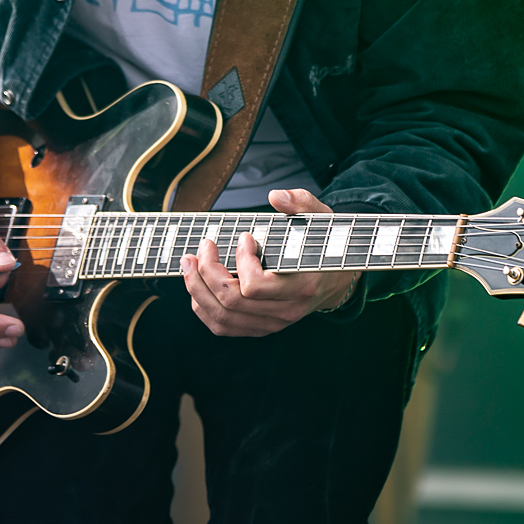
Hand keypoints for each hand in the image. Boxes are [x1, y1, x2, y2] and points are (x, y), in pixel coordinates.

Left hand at [179, 188, 360, 336]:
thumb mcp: (321, 219)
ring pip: (222, 316)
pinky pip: (223, 326)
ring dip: (197, 289)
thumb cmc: (324, 247)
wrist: (335, 281)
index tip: (244, 237)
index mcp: (301, 286)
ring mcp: (271, 323)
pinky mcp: (260, 327)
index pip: (255, 286)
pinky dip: (203, 307)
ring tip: (188, 263)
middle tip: (203, 246)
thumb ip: (302, 204)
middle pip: (231, 301)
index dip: (241, 260)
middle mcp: (285, 310)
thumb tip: (276, 197)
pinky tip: (197, 285)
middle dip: (207, 271)